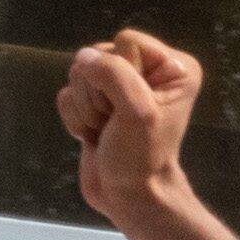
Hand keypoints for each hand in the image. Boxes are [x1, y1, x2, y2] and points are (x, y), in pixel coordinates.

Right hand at [58, 29, 202, 227]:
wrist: (129, 198)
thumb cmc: (142, 158)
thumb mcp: (137, 112)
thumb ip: (113, 74)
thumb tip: (84, 57)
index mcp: (172, 67)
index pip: (126, 41)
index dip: (120, 73)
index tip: (131, 107)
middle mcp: (147, 71)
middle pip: (99, 54)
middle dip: (99, 93)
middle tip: (116, 123)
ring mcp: (118, 86)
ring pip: (79, 73)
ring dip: (87, 108)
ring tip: (107, 131)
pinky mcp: (95, 103)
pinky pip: (67, 93)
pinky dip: (76, 118)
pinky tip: (94, 136)